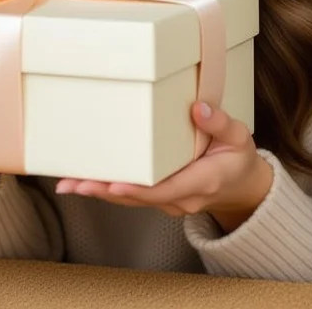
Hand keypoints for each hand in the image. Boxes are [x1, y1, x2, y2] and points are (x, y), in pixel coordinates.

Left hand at [54, 101, 272, 231]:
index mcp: (202, 181)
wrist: (242, 187)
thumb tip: (199, 109)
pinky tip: (83, 183)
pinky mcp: (159, 199)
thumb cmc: (238, 158)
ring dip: (100, 192)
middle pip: (138, 198)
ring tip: (69, 184)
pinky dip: (107, 190)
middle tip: (75, 184)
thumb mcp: (239, 137)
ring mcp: (169, 202)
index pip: (165, 189)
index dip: (138, 188)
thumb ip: (220, 123)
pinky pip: (132, 196)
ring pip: (130, 200)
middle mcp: (182, 198)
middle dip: (106, 191)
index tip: (114, 184)